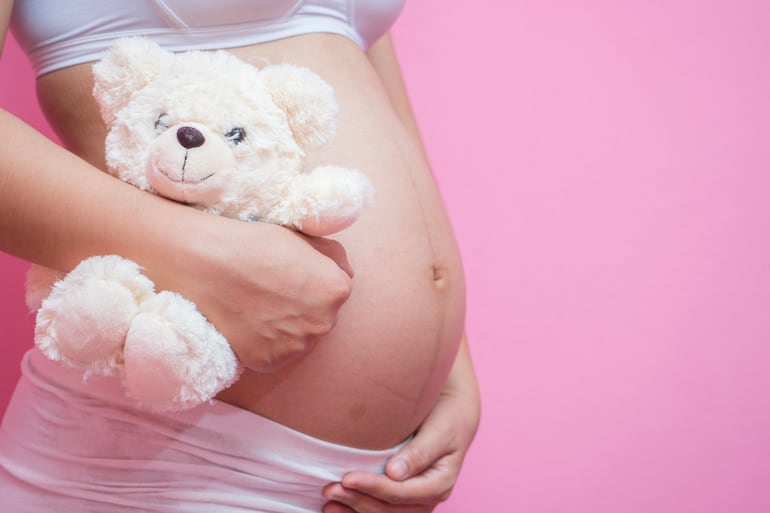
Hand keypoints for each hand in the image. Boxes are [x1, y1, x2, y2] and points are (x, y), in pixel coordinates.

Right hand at [151, 212, 353, 371]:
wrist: (206, 263)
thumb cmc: (254, 243)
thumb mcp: (303, 237)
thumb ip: (334, 257)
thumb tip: (347, 274)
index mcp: (336, 291)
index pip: (336, 291)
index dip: (312, 281)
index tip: (289, 274)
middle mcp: (323, 324)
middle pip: (320, 318)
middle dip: (303, 307)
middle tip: (272, 290)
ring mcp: (296, 347)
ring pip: (298, 338)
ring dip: (286, 327)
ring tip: (258, 305)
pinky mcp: (269, 361)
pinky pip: (275, 353)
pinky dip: (265, 342)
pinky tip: (249, 321)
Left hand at [322, 338, 480, 512]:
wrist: (453, 415)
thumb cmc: (446, 418)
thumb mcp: (439, 430)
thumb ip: (419, 452)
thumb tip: (394, 473)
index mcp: (440, 483)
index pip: (402, 493)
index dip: (374, 488)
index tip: (348, 478)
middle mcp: (429, 497)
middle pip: (391, 509)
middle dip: (359, 500)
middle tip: (331, 488)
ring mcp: (416, 500)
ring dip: (355, 509)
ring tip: (330, 500)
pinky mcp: (405, 497)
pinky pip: (382, 511)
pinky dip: (358, 511)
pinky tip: (338, 507)